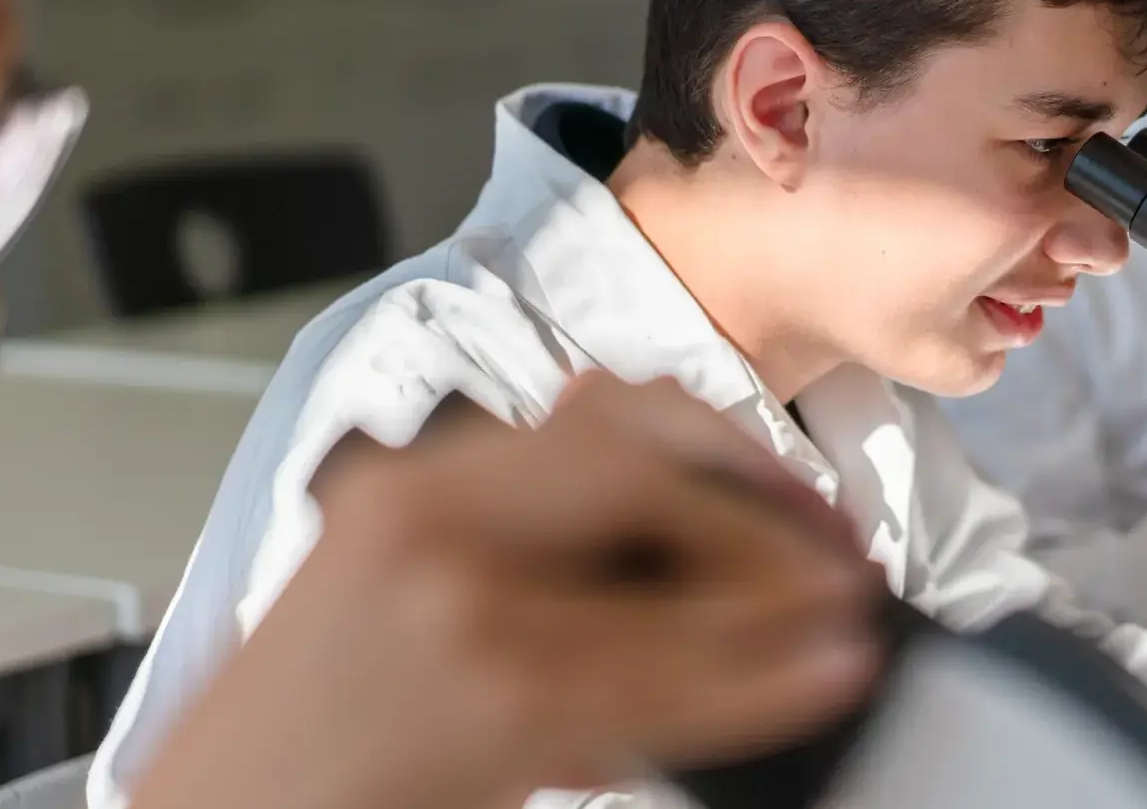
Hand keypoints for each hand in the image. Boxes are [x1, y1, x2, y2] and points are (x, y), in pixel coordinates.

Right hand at [131, 372, 884, 808]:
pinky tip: (821, 676)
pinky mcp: (493, 709)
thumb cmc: (293, 732)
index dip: (720, 443)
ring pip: (671, 593)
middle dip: (765, 509)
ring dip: (786, 605)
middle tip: (836, 554)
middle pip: (645, 473)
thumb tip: (679, 537)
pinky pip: (663, 690)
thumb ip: (517, 541)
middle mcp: (432, 527)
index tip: (787, 487)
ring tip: (853, 614)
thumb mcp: (389, 592)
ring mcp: (463, 616)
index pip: (602, 414)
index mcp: (413, 490)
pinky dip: (763, 684)